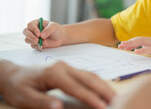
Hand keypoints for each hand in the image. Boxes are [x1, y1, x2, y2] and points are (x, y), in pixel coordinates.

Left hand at [0, 61, 114, 108]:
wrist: (13, 74)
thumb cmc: (18, 87)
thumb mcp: (25, 97)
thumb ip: (42, 102)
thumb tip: (59, 107)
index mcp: (54, 74)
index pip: (77, 87)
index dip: (91, 98)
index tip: (103, 107)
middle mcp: (64, 67)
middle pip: (89, 77)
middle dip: (104, 90)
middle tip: (117, 101)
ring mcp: (67, 66)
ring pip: (90, 75)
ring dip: (103, 85)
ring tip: (114, 96)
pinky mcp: (68, 69)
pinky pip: (86, 75)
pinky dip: (97, 83)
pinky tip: (103, 89)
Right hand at [23, 19, 64, 48]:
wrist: (60, 37)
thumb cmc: (56, 30)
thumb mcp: (54, 27)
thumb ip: (48, 30)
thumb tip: (41, 36)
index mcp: (36, 23)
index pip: (30, 25)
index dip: (33, 29)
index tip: (39, 34)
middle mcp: (33, 30)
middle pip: (25, 32)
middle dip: (31, 37)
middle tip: (37, 40)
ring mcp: (33, 37)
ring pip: (27, 40)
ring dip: (34, 42)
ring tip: (45, 42)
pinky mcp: (34, 43)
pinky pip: (32, 46)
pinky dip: (38, 46)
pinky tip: (45, 44)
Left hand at [118, 37, 150, 60]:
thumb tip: (142, 50)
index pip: (140, 40)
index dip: (131, 42)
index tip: (123, 45)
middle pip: (139, 39)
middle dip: (128, 43)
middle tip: (120, 46)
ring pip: (142, 42)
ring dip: (132, 45)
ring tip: (124, 47)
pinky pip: (150, 49)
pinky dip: (142, 49)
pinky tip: (136, 51)